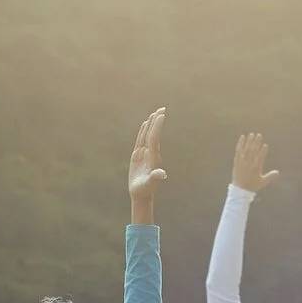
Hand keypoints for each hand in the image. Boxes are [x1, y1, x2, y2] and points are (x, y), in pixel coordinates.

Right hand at [129, 109, 167, 223]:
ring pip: (148, 135)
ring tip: (155, 113)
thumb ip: (155, 178)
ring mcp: (145, 154)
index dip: (157, 127)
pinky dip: (143, 131)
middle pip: (153, 134)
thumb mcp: (149, 185)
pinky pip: (141, 140)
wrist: (141, 194)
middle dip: (157, 122)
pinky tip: (145, 124)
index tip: (161, 115)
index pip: (155, 139)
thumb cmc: (145, 190)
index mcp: (153, 158)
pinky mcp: (138, 156)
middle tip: (162, 108)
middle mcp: (151, 153)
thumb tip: (162, 174)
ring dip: (151, 124)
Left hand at [232, 132, 278, 194]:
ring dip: (249, 141)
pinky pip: (238, 151)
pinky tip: (242, 138)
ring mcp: (242, 162)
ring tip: (251, 134)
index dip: (263, 151)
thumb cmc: (252, 186)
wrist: (240, 190)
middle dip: (256, 142)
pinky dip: (240, 144)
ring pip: (246, 149)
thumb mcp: (262, 182)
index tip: (265, 145)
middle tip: (259, 135)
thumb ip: (270, 176)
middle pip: (253, 151)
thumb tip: (278, 172)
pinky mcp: (236, 161)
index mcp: (256, 168)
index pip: (260, 157)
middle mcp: (249, 163)